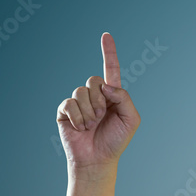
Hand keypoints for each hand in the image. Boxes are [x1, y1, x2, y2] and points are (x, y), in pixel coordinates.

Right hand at [56, 32, 139, 170]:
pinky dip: (78, 118)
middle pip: (93, 80)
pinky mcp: (65, 111)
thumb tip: (106, 86)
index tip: (106, 35)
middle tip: (102, 118)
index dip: (108, 52)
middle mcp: (94, 95)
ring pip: (81, 92)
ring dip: (90, 112)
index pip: (110, 69)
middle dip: (100, 101)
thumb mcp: (131, 119)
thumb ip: (124, 98)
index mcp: (112, 95)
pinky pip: (70, 104)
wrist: (98, 159)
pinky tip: (81, 128)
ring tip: (92, 125)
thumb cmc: (116, 141)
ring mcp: (78, 102)